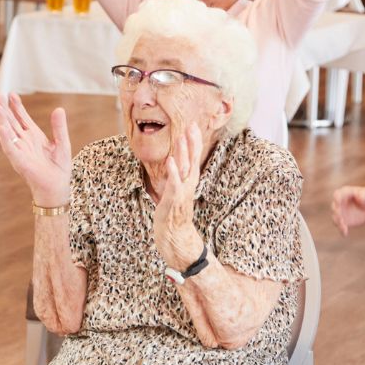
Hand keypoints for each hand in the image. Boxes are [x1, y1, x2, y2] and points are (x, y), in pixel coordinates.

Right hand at [0, 93, 71, 207]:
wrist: (57, 187)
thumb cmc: (58, 168)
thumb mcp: (62, 143)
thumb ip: (59, 127)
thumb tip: (59, 109)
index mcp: (34, 135)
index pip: (22, 117)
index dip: (16, 106)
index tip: (11, 93)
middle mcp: (24, 141)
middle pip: (12, 122)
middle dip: (5, 109)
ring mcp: (20, 150)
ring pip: (8, 132)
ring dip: (2, 120)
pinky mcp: (19, 161)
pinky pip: (10, 148)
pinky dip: (5, 138)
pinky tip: (2, 127)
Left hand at [150, 125, 205, 269]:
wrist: (176, 239)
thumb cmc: (173, 216)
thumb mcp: (175, 194)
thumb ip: (176, 180)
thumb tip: (174, 167)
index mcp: (187, 183)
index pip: (192, 159)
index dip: (193, 143)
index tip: (193, 127)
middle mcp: (187, 186)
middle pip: (191, 160)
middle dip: (191, 143)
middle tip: (191, 125)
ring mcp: (181, 193)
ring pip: (184, 169)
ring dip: (183, 153)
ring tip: (181, 137)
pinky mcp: (173, 201)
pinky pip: (174, 184)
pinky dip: (173, 172)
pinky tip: (171, 161)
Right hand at [330, 185, 364, 236]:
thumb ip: (364, 194)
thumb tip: (359, 196)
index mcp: (344, 193)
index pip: (337, 194)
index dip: (337, 198)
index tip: (338, 202)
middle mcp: (339, 202)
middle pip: (334, 207)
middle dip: (337, 212)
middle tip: (341, 218)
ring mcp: (340, 212)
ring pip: (335, 218)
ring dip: (338, 223)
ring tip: (344, 227)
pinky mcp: (343, 221)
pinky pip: (340, 226)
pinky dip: (341, 230)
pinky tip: (345, 234)